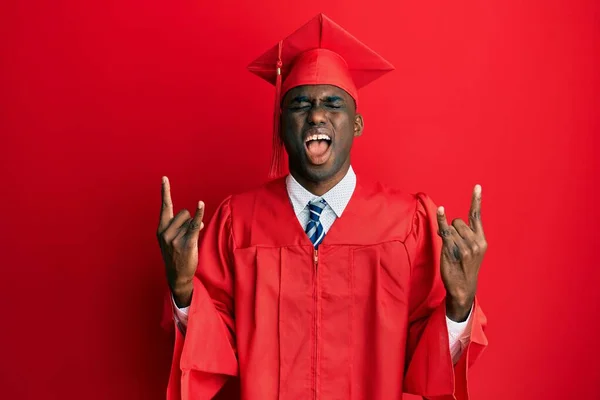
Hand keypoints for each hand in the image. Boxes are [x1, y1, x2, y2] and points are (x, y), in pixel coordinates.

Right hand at [157, 176, 204, 307]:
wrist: (177, 276)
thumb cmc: (176, 256)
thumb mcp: (174, 240)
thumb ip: (183, 226)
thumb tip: (199, 220)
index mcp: (161, 229)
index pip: (165, 206)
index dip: (165, 191)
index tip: (164, 178)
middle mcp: (166, 232)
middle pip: (184, 213)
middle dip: (189, 221)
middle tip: (186, 236)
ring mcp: (175, 238)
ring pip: (190, 220)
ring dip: (194, 227)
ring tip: (189, 241)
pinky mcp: (187, 243)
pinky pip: (194, 224)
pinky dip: (199, 214)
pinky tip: (201, 204)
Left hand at [437, 185, 486, 321]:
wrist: (463, 288)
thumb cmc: (464, 269)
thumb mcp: (470, 252)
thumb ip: (462, 236)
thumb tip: (445, 224)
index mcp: (482, 240)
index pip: (477, 216)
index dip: (476, 201)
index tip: (477, 186)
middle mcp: (476, 242)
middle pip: (458, 222)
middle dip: (452, 230)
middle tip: (454, 246)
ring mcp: (465, 246)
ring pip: (450, 228)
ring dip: (447, 236)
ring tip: (451, 252)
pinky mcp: (453, 250)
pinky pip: (445, 231)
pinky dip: (442, 220)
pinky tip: (441, 210)